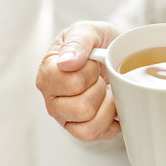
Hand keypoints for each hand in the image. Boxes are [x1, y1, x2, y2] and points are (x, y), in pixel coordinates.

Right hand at [36, 21, 120, 140]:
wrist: (117, 52)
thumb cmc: (97, 42)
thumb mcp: (88, 30)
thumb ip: (78, 42)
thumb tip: (67, 63)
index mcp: (48, 73)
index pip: (70, 82)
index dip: (89, 71)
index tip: (92, 61)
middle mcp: (53, 100)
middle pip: (82, 109)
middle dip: (100, 90)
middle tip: (100, 77)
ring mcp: (68, 118)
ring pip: (89, 128)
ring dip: (106, 108)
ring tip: (106, 92)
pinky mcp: (84, 129)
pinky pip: (99, 135)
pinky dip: (113, 120)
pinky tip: (112, 104)